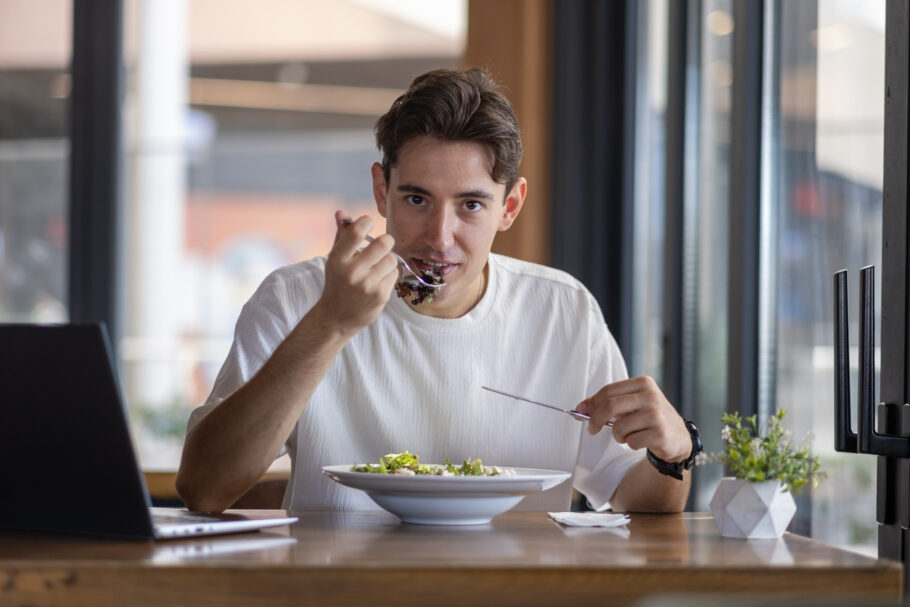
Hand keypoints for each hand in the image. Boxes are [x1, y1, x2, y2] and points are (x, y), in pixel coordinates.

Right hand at [316, 211, 398, 334]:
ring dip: (387, 260)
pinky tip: (379, 281)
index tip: (369, 223)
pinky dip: (389, 275)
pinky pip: (394, 274)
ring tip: (377, 267)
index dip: (367, 221)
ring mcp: (367, 285)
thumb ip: (341, 235)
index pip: (357, 232)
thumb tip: (342, 212)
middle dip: (386, 241)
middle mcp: (352, 271)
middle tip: (383, 244)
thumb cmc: (337, 283)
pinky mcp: (380, 295)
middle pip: (383, 243)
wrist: (336, 317)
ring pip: (391, 259)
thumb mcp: (335, 259)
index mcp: (338, 259)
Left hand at [575, 376, 690, 462]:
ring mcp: (656, 414)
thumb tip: (580, 409)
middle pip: (610, 406)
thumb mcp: (632, 404)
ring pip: (619, 427)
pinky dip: (631, 444)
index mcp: (643, 383)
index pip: (608, 391)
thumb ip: (608, 403)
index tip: (580, 412)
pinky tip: (642, 440)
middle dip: (595, 420)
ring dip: (618, 435)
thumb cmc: (649, 418)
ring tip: (629, 434)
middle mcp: (651, 396)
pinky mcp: (660, 433)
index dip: (591, 403)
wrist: (678, 437)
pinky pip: (631, 441)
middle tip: (592, 429)